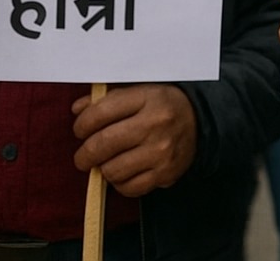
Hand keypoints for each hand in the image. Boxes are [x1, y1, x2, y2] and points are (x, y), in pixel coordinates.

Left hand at [71, 84, 196, 196]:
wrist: (201, 120)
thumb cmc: (162, 105)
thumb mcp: (139, 92)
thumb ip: (107, 99)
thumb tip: (77, 110)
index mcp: (148, 98)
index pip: (99, 113)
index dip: (81, 125)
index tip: (81, 130)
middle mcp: (156, 124)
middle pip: (101, 145)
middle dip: (84, 155)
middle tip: (84, 156)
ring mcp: (162, 151)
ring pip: (111, 170)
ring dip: (104, 169)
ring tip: (110, 161)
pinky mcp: (166, 173)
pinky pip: (128, 188)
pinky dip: (120, 183)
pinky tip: (126, 171)